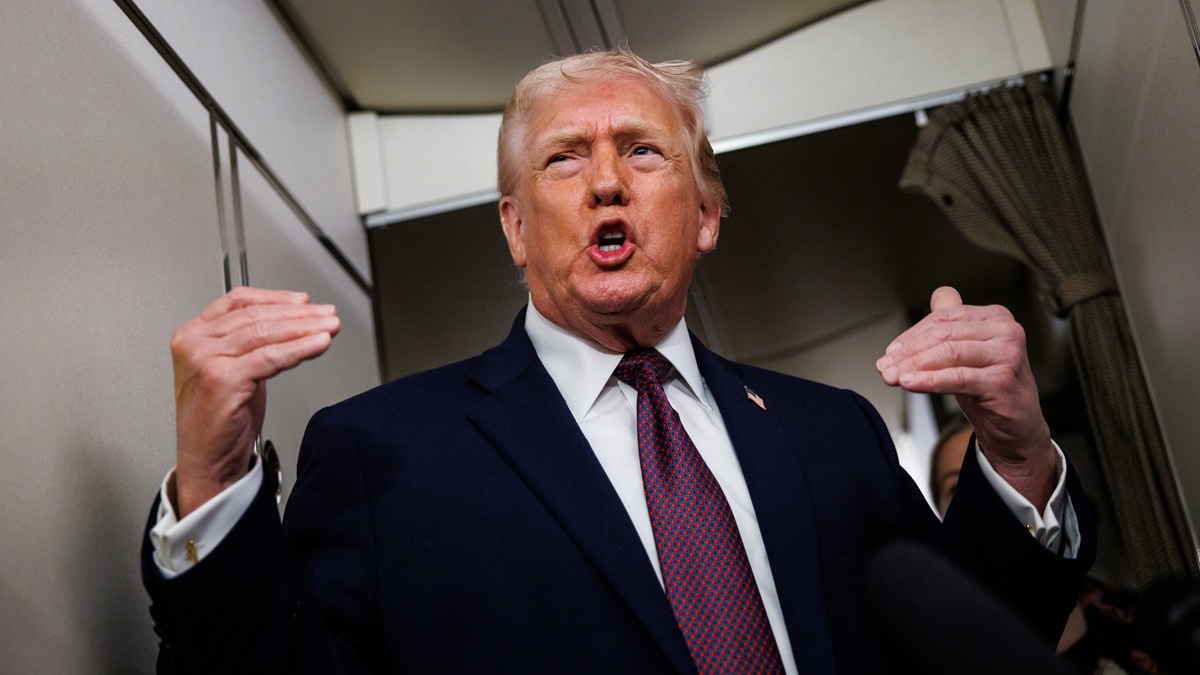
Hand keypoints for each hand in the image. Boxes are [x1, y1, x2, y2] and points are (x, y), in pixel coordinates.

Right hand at [170, 287, 339, 516]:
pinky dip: (299, 349)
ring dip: (305, 328)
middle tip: (327, 315)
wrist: (208, 461)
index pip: (238, 301)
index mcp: (193, 334)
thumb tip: (293, 320)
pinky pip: (270, 357)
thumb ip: (252, 343)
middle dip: (299, 314)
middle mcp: (194, 343)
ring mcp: (205, 359)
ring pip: (266, 333)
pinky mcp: (222, 378)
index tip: (303, 301)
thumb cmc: (220, 420)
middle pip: (256, 316)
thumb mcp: (234, 368)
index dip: (276, 298)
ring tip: (329, 327)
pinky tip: (318, 344)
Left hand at [876, 287, 1054, 508]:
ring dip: (913, 366)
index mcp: (995, 317)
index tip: (890, 352)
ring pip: (948, 354)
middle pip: (943, 335)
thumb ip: (955, 323)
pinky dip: (928, 380)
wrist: (1015, 426)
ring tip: (891, 377)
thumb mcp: (968, 351)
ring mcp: (1007, 355)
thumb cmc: (989, 387)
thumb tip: (937, 296)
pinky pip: (956, 377)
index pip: (944, 318)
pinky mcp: (1002, 381)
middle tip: (885, 367)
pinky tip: (909, 383)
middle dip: (908, 352)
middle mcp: (1005, 331)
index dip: (912, 335)